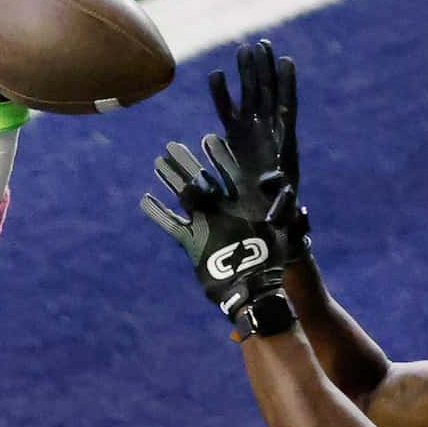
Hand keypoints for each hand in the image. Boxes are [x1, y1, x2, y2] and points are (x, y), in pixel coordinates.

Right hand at [141, 134, 301, 331]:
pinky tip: (145, 199)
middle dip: (187, 163)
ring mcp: (204, 224)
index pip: (230, 173)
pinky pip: (171, 224)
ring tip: (158, 163)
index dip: (220, 156)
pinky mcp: (191, 243)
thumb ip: (281, 207)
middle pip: (202, 180)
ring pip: (184, 197)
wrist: (253, 287)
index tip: (209, 139)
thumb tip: (280, 185)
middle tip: (172, 146)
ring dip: (171, 180)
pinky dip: (157, 213)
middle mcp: (221, 210)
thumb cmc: (272, 258)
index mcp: (242, 203)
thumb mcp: (282, 228)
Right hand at [209, 37, 307, 253]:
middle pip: (269, 95)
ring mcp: (252, 134)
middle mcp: (269, 134)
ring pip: (250, 98)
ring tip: (244, 48)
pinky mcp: (235, 140)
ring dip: (247, 74)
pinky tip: (215, 76)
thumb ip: (282, 204)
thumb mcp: (283, 213)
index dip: (287, 86)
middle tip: (260, 44)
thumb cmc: (278, 220)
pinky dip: (221, 95)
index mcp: (285, 146)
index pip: (287, 109)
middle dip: (265, 70)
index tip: (286, 62)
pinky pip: (227, 113)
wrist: (265, 226)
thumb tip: (274, 191)